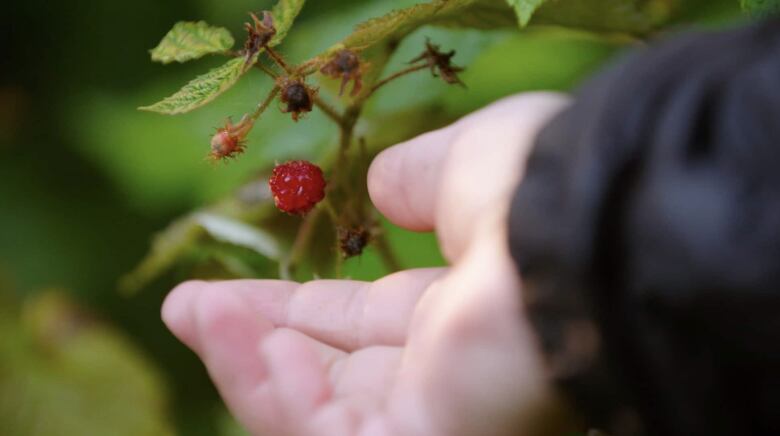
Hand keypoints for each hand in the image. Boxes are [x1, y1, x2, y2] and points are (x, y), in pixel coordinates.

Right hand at [162, 92, 570, 435]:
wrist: (587, 230)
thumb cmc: (537, 185)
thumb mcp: (467, 163)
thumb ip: (420, 178)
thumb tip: (383, 187)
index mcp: (458, 315)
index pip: (357, 324)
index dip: (293, 308)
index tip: (230, 288)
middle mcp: (446, 376)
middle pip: (328, 374)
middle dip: (253, 342)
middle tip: (187, 306)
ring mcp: (437, 419)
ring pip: (316, 414)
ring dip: (247, 364)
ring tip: (196, 310)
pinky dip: (274, 395)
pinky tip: (244, 340)